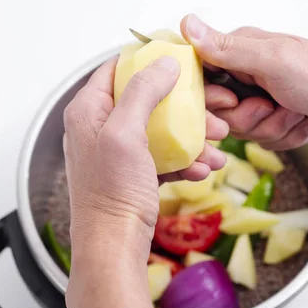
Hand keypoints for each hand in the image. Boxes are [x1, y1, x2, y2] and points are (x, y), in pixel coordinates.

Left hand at [63, 55, 227, 260]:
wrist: (114, 247)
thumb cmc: (111, 192)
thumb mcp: (125, 133)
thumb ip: (143, 92)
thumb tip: (164, 62)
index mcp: (88, 110)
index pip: (117, 68)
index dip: (148, 60)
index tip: (180, 60)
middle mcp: (101, 126)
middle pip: (148, 100)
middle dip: (185, 107)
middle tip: (215, 111)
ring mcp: (119, 151)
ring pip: (161, 129)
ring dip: (193, 137)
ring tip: (219, 148)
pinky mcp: (134, 172)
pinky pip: (163, 156)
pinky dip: (185, 160)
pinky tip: (205, 168)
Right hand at [181, 15, 307, 149]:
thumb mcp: (272, 61)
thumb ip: (228, 49)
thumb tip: (187, 25)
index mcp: (239, 53)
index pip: (202, 84)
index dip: (216, 101)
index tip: (235, 101)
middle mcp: (246, 73)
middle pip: (224, 114)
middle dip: (254, 119)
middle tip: (275, 105)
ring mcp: (261, 95)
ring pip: (246, 130)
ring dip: (276, 127)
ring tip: (296, 112)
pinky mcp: (275, 115)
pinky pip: (266, 138)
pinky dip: (289, 134)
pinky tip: (303, 120)